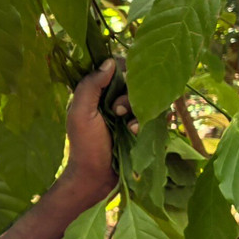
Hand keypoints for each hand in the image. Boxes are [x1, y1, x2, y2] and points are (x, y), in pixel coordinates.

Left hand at [57, 59, 137, 202]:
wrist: (96, 177)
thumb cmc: (85, 145)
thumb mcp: (80, 113)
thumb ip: (90, 86)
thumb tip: (110, 61)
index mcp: (99, 91)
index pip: (118, 67)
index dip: (123, 72)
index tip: (119, 84)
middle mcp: (117, 98)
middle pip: (136, 81)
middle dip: (129, 95)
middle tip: (117, 111)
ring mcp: (132, 113)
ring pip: (148, 98)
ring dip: (138, 110)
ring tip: (128, 126)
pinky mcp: (144, 126)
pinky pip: (158, 115)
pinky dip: (148, 122)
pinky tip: (135, 132)